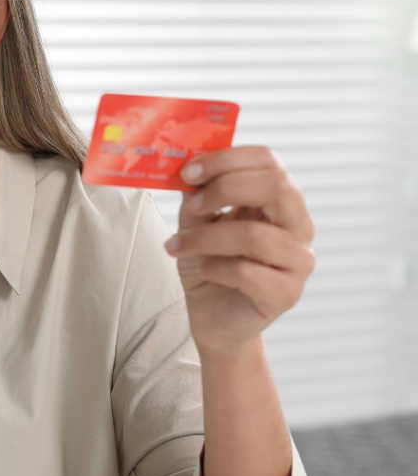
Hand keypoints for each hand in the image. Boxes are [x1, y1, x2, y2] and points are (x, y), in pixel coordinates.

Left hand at [163, 146, 315, 358]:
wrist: (213, 317)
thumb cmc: (210, 266)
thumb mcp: (197, 223)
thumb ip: (197, 197)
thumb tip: (188, 170)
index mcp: (279, 201)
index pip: (269, 161)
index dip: (228, 159)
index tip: (189, 170)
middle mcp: (298, 226)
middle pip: (276, 186)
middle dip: (224, 189)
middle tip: (192, 204)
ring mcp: (298, 261)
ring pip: (254, 235)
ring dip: (205, 238)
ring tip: (178, 246)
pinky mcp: (287, 293)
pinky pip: (247, 273)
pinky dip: (215, 268)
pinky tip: (204, 271)